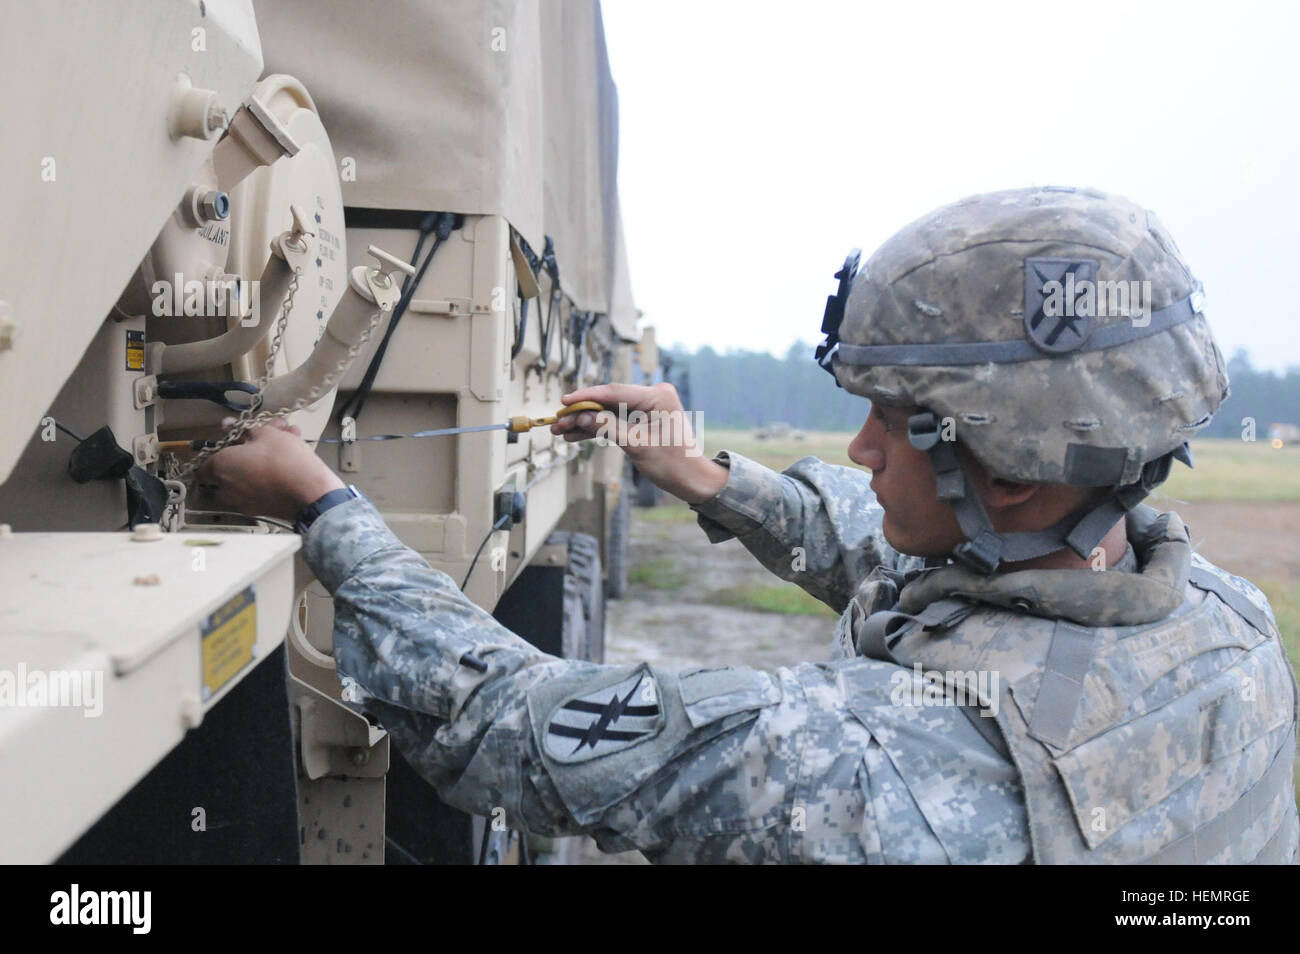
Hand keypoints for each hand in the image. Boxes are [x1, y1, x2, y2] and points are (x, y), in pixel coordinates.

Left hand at [197, 418, 344, 522]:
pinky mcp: (259, 510)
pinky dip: (268, 476)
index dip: (219, 450)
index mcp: (220, 466)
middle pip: (229, 468)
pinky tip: (290, 461)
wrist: (310, 493)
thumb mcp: (267, 434)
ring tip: (288, 441)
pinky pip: (258, 488)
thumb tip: (229, 426)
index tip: (235, 441)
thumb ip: (246, 429)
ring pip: (246, 476)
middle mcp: (225, 488)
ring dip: (261, 460)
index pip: (203, 465)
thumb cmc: (284, 459)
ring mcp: (241, 502)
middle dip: (247, 450)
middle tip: (268, 435)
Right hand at [551, 382, 727, 503]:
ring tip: (561, 431)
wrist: (691, 479)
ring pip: (609, 411)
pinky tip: (576, 435)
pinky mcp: (642, 418)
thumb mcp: (636, 445)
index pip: (614, 391)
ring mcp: (647, 406)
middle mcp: (653, 396)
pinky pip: (616, 420)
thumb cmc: (671, 463)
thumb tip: (580, 416)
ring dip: (586, 422)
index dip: (586, 397)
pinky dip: (599, 428)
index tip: (564, 402)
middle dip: (582, 412)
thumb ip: (607, 427)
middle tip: (558, 422)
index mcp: (657, 396)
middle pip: (608, 400)